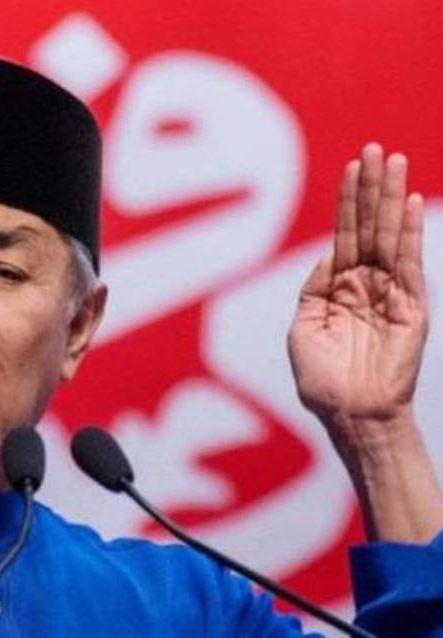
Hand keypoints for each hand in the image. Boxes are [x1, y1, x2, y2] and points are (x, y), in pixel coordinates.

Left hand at [289, 143, 426, 429]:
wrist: (349, 414)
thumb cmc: (321, 380)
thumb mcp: (303, 329)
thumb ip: (313, 290)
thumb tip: (327, 257)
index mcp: (338, 289)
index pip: (346, 234)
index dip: (348, 201)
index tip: (352, 167)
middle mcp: (365, 285)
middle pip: (369, 226)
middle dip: (371, 188)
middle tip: (374, 148)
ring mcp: (389, 294)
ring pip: (389, 236)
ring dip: (391, 199)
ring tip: (393, 161)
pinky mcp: (409, 308)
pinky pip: (408, 264)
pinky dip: (408, 234)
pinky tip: (409, 204)